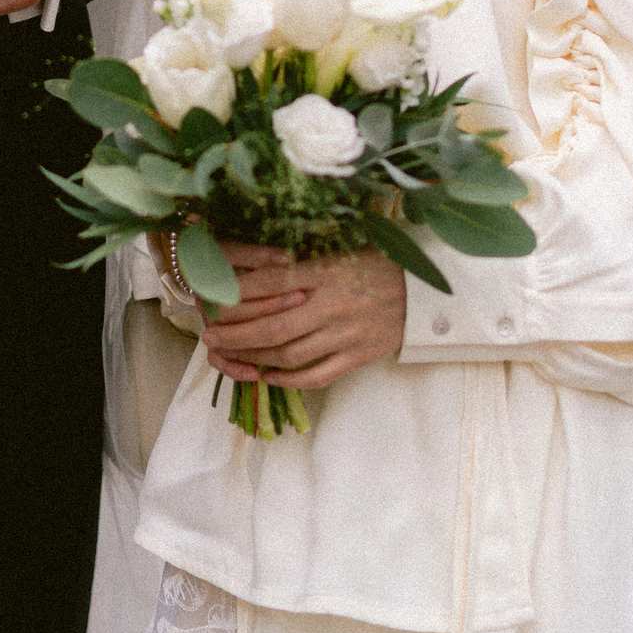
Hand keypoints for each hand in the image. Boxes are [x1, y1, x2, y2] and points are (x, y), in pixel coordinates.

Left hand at [202, 243, 406, 388]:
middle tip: (210, 340)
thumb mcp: (335, 251)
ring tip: (232, 358)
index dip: (235, 295)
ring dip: (256, 358)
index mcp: (323, 271)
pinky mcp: (358, 357)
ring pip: (290, 354)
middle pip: (273, 327)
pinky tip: (269, 377)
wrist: (422, 291)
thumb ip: (298, 262)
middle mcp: (331, 304)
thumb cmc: (373, 264)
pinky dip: (289, 381)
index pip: (269, 284)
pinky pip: (317, 375)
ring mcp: (345, 334)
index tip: (210, 301)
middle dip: (236, 336)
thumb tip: (252, 267)